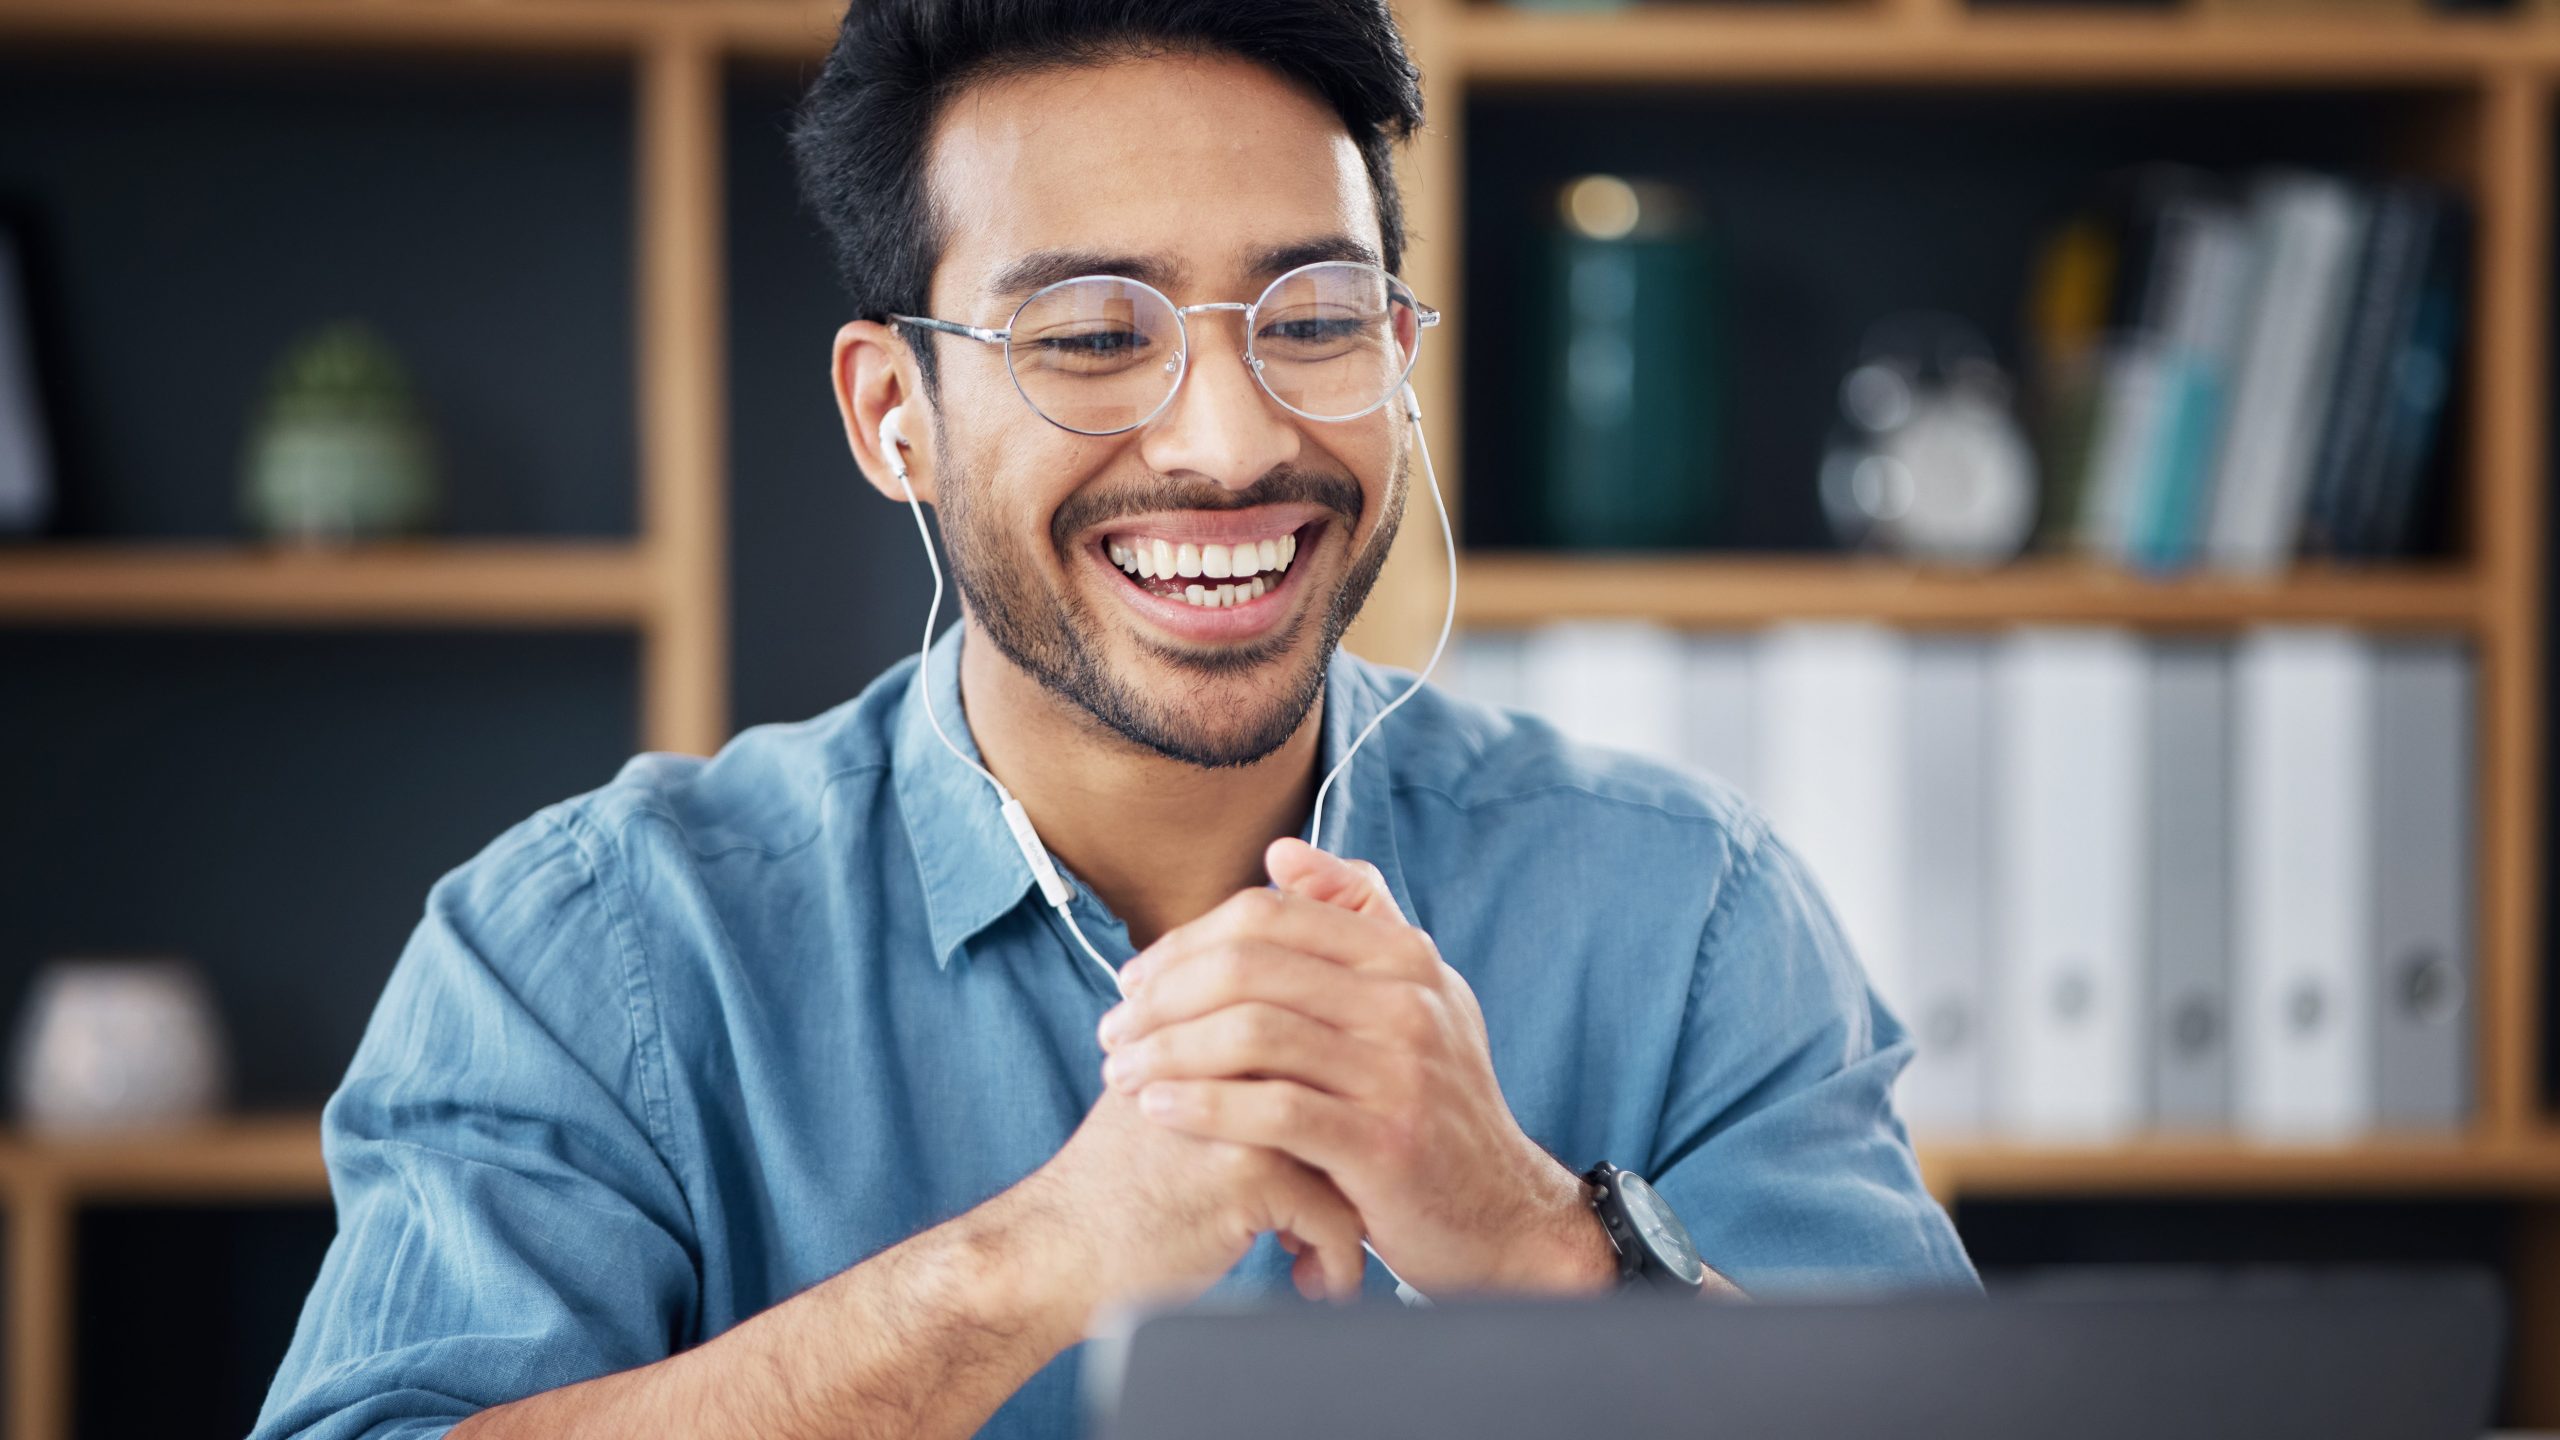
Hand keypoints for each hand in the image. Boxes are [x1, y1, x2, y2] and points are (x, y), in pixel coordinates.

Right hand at [1018, 1081, 1370, 1324]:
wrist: (1056, 1249)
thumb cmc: (1114, 1183)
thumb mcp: (1162, 1095)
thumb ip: (1223, 1071)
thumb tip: (1316, 1074)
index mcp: (1216, 1028)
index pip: (1324, 1054)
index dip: (1345, 1112)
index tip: (1343, 1162)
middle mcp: (1237, 1057)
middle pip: (1348, 1099)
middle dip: (1357, 1159)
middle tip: (1354, 1203)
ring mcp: (1246, 1110)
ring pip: (1352, 1155)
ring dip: (1353, 1213)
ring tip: (1327, 1249)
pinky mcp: (1250, 1174)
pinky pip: (1336, 1217)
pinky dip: (1337, 1261)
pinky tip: (1315, 1283)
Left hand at [1095, 837, 1614, 1296]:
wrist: (1501, 1211)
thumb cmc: (1435, 1103)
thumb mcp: (1416, 996)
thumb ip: (1355, 918)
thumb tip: (1281, 853)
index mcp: (1404, 956)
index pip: (1268, 916)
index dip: (1185, 943)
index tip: (1134, 981)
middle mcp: (1410, 1001)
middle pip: (1249, 968)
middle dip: (1163, 997)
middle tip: (1115, 1031)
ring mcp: (1403, 1071)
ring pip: (1253, 1035)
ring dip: (1168, 1051)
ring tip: (1123, 1074)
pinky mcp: (1386, 1143)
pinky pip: (1273, 1110)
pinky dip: (1203, 1105)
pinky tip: (1159, 1110)